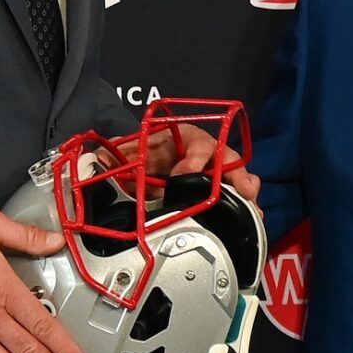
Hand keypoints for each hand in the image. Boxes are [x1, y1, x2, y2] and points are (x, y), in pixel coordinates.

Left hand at [128, 123, 260, 202]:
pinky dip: (245, 202)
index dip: (194, 160)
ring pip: (236, 173)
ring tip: (250, 202)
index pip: (196, 144)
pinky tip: (253, 215)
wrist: (151, 160)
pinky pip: (237, 191)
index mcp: (186, 138)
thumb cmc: (148, 149)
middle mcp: (206, 151)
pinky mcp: (219, 186)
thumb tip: (98, 160)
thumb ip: (118, 155)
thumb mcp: (133, 150)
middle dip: (234, 173)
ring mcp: (215, 168)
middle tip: (239, 189)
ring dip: (245, 187)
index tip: (184, 175)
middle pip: (226, 157)